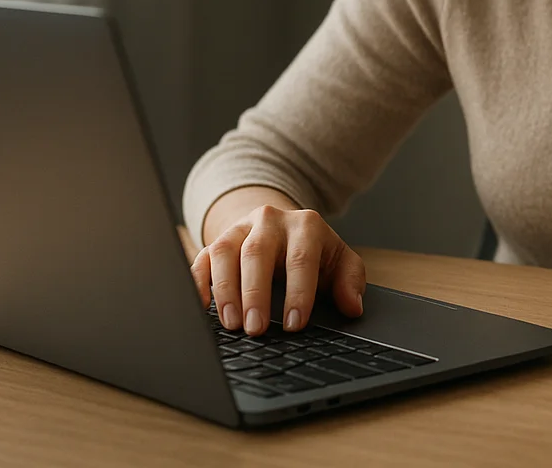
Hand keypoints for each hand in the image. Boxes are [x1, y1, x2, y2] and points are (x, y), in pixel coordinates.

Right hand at [191, 192, 365, 335]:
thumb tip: (352, 306)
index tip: (295, 323)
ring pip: (225, 252)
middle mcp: (269, 221)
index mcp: (305, 225)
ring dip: (226, 290)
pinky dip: (198, 282)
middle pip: (258, 253)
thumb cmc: (313, 252)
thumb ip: (350, 281)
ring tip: (231, 324)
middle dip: (256, 293)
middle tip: (256, 329)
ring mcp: (240, 229)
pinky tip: (201, 306)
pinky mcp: (216, 241)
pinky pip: (201, 258)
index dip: (299, 292)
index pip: (301, 258)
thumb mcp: (340, 261)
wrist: (283, 228)